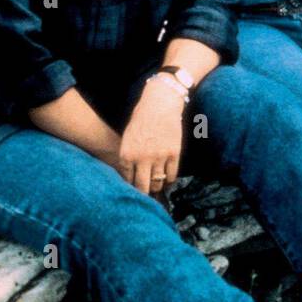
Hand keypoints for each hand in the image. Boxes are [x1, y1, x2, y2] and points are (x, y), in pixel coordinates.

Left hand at [117, 78, 185, 195]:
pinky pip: (172, 174)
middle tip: (145, 197)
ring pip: (158, 183)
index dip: (131, 188)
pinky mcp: (174, 153)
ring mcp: (159, 156)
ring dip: (157, 187)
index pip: (127, 180)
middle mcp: (142, 158)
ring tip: (156, 188)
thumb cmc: (141, 118)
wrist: (160, 103)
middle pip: (142, 186)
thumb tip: (130, 174)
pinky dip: (170, 180)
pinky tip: (168, 179)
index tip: (133, 193)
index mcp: (127, 154)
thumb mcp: (128, 138)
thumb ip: (128, 156)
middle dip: (143, 194)